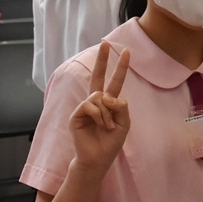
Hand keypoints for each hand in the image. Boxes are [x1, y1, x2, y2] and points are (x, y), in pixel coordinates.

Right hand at [69, 41, 130, 173]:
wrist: (97, 158)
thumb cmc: (110, 142)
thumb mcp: (124, 123)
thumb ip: (122, 107)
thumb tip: (108, 96)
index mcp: (109, 103)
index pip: (115, 81)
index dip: (120, 67)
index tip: (126, 51)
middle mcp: (96, 102)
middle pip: (98, 76)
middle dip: (102, 59)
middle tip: (105, 43)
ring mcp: (85, 107)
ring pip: (99, 96)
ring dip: (106, 113)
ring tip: (107, 126)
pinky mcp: (75, 115)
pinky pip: (89, 105)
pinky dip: (98, 115)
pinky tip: (99, 125)